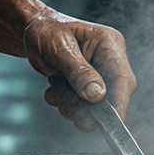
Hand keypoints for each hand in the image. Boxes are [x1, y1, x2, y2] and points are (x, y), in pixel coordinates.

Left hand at [21, 9, 135, 128]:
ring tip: (55, 91)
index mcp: (110, 44)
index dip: (118, 103)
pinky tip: (54, 91)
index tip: (111, 123)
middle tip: (67, 107)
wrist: (31, 32)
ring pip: (95, 105)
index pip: (122, 79)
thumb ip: (78, 72)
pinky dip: (67, 104)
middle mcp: (109, 60)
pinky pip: (83, 105)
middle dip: (88, 107)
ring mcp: (99, 74)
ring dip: (73, 106)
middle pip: (111, 96)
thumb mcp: (59, 48)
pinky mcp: (87, 85)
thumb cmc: (45, 31)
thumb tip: (97, 95)